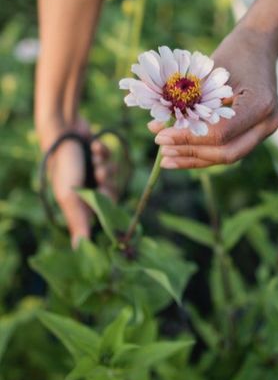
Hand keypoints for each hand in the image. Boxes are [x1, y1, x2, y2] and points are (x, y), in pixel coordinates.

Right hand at [39, 118, 116, 246]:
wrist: (63, 131)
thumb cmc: (65, 165)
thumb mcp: (70, 195)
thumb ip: (78, 221)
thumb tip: (80, 248)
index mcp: (78, 203)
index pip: (101, 215)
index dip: (107, 205)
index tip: (105, 193)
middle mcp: (85, 190)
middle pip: (110, 195)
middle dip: (107, 182)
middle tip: (100, 173)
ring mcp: (92, 172)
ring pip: (112, 176)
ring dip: (105, 164)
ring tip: (95, 157)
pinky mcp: (98, 156)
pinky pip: (110, 158)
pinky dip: (104, 151)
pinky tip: (95, 146)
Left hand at [148, 26, 277, 168]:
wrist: (260, 46)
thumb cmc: (234, 53)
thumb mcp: (209, 72)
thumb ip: (187, 102)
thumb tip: (157, 128)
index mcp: (260, 104)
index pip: (221, 133)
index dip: (188, 138)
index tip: (161, 136)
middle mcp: (267, 122)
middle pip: (227, 152)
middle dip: (191, 153)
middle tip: (162, 150)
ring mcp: (265, 130)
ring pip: (228, 156)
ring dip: (195, 158)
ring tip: (166, 158)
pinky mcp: (256, 133)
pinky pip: (230, 148)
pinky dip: (205, 152)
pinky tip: (181, 155)